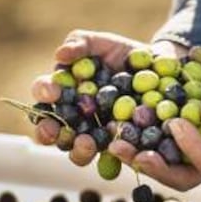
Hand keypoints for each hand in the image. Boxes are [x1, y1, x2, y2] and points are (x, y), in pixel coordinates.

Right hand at [31, 29, 145, 165]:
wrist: (156, 67)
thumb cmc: (122, 53)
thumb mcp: (101, 43)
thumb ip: (81, 43)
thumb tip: (60, 55)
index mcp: (64, 91)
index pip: (44, 94)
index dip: (43, 93)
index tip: (53, 91)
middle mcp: (73, 116)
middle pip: (51, 130)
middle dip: (48, 132)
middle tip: (56, 130)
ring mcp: (95, 133)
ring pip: (76, 150)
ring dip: (77, 150)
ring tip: (87, 143)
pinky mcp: (118, 145)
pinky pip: (111, 158)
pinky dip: (111, 158)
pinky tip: (117, 151)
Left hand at [109, 62, 200, 190]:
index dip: (191, 147)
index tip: (176, 123)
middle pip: (179, 176)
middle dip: (155, 166)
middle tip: (134, 154)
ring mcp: (185, 156)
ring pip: (160, 166)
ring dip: (136, 157)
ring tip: (116, 144)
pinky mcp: (169, 144)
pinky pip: (150, 147)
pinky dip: (133, 141)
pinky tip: (116, 129)